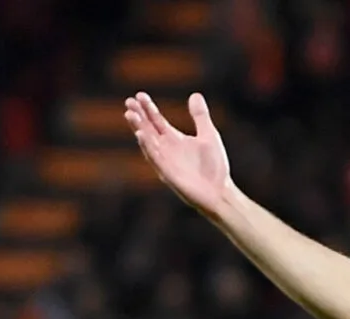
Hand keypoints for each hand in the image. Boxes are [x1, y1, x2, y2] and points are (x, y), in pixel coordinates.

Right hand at [125, 92, 233, 216]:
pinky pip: (155, 159)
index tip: (140, 95)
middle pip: (148, 129)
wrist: (220, 192)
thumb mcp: (209, 136)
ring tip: (130, 114)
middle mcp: (166, 149)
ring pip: (148, 143)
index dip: (148, 108)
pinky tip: (141, 135)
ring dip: (139, 129)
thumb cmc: (214, 167)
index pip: (157, 120)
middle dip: (139, 116)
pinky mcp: (168, 174)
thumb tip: (195, 94)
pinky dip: (148, 147)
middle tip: (129, 101)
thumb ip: (200, 117)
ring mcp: (165, 161)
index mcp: (174, 139)